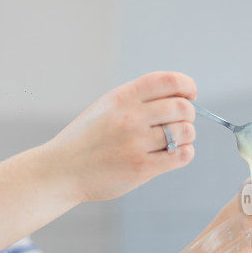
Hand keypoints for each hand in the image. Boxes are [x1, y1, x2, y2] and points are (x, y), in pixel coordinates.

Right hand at [44, 71, 196, 201]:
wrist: (61, 171)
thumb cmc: (85, 140)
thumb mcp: (104, 108)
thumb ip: (136, 100)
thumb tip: (179, 99)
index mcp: (120, 98)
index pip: (167, 81)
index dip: (186, 85)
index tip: (190, 94)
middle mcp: (129, 118)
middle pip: (181, 108)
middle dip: (188, 115)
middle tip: (181, 123)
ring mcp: (135, 144)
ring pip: (184, 132)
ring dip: (187, 136)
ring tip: (176, 141)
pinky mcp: (140, 168)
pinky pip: (180, 156)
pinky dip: (185, 153)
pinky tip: (175, 154)